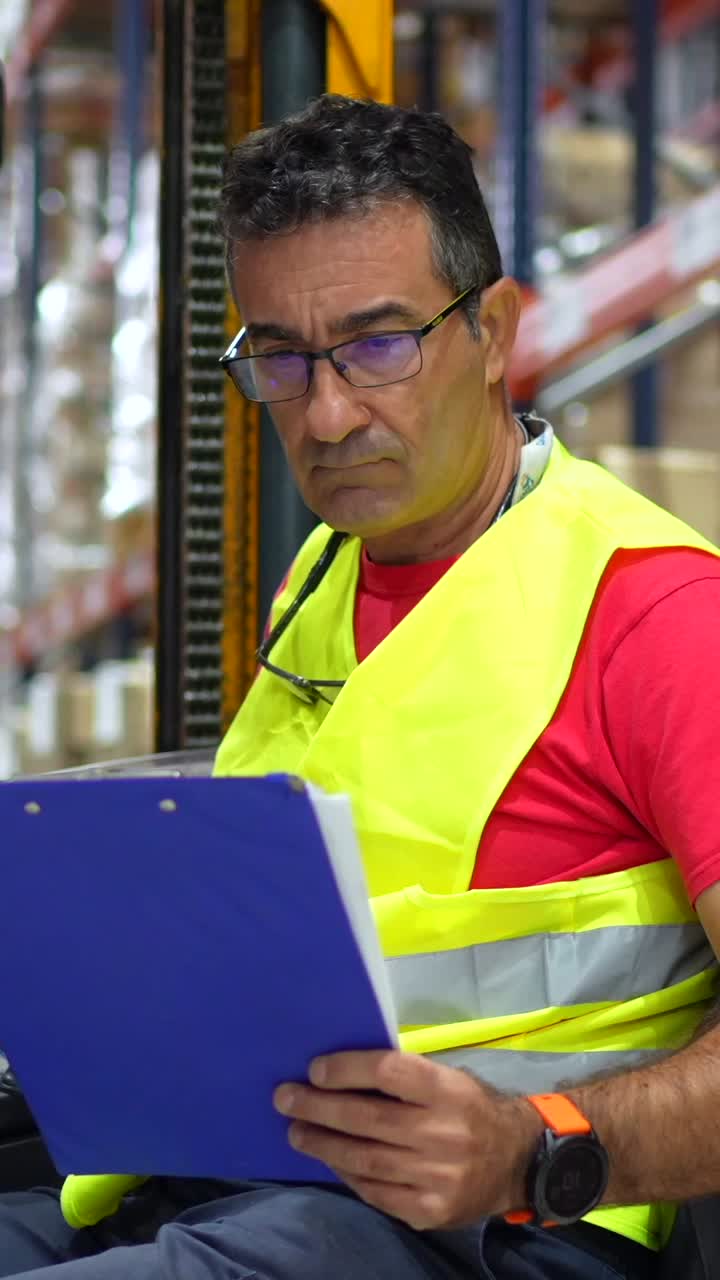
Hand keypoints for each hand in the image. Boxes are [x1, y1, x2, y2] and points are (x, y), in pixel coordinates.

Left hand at [274, 1049, 541, 1229]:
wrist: (516, 1162)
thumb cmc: (470, 1108)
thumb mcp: (450, 1079)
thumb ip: (405, 1077)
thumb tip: (340, 1070)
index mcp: (448, 1091)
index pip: (389, 1073)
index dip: (348, 1070)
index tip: (315, 1069)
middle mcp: (443, 1133)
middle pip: (368, 1119)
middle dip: (319, 1108)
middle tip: (285, 1098)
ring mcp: (437, 1176)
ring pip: (365, 1160)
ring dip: (323, 1145)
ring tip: (296, 1132)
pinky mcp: (430, 1210)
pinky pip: (376, 1192)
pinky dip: (347, 1175)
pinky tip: (330, 1160)